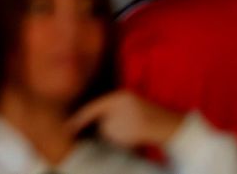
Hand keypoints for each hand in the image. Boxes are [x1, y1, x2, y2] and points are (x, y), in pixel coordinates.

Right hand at [67, 91, 185, 150]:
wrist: (169, 132)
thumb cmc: (138, 130)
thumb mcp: (112, 131)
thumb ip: (100, 128)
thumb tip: (99, 130)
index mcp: (114, 97)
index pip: (90, 108)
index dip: (77, 120)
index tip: (67, 128)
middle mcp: (125, 98)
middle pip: (102, 110)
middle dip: (91, 121)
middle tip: (79, 131)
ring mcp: (138, 106)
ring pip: (115, 116)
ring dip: (106, 126)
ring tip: (96, 137)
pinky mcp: (147, 117)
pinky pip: (126, 122)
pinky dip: (119, 129)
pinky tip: (116, 138)